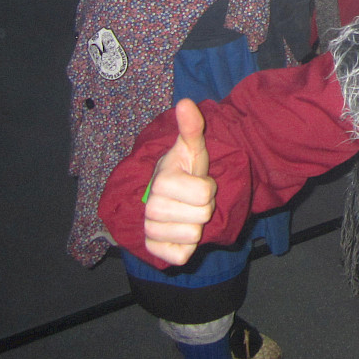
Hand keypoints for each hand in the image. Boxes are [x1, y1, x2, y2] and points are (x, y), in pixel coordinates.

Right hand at [144, 100, 215, 264]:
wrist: (169, 195)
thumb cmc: (184, 171)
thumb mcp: (193, 149)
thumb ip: (192, 128)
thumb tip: (185, 102)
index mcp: (161, 182)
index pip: (205, 194)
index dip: (208, 188)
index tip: (197, 182)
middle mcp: (150, 208)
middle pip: (202, 216)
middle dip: (203, 206)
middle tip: (192, 199)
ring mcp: (150, 231)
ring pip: (193, 236)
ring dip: (196, 225)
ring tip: (186, 212)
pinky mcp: (154, 251)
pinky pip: (182, 256)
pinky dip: (187, 246)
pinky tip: (180, 231)